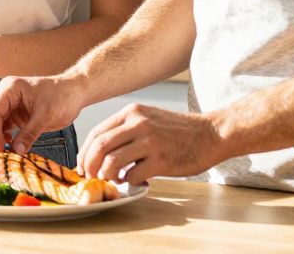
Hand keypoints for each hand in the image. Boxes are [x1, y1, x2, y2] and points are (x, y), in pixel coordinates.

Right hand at [0, 74, 85, 154]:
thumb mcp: (46, 115)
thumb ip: (30, 133)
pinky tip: (10, 147)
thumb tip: (16, 152)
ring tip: (3, 153)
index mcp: (10, 88)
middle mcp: (4, 95)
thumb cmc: (62, 96)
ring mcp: (8, 105)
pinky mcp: (13, 116)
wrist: (73, 93)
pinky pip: (0, 129)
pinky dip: (1, 139)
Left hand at [77, 103, 225, 185]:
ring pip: (112, 160)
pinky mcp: (162, 159)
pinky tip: (134, 180)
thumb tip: (102, 153)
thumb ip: (127, 130)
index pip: (97, 132)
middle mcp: (139, 123)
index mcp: (132, 112)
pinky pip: (133, 174)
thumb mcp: (149, 118)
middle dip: (89, 165)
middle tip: (90, 177)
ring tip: (111, 179)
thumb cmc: (179, 130)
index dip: (85, 152)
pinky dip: (128, 180)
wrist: (211, 134)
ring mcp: (150, 141)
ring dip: (106, 175)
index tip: (82, 166)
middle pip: (100, 146)